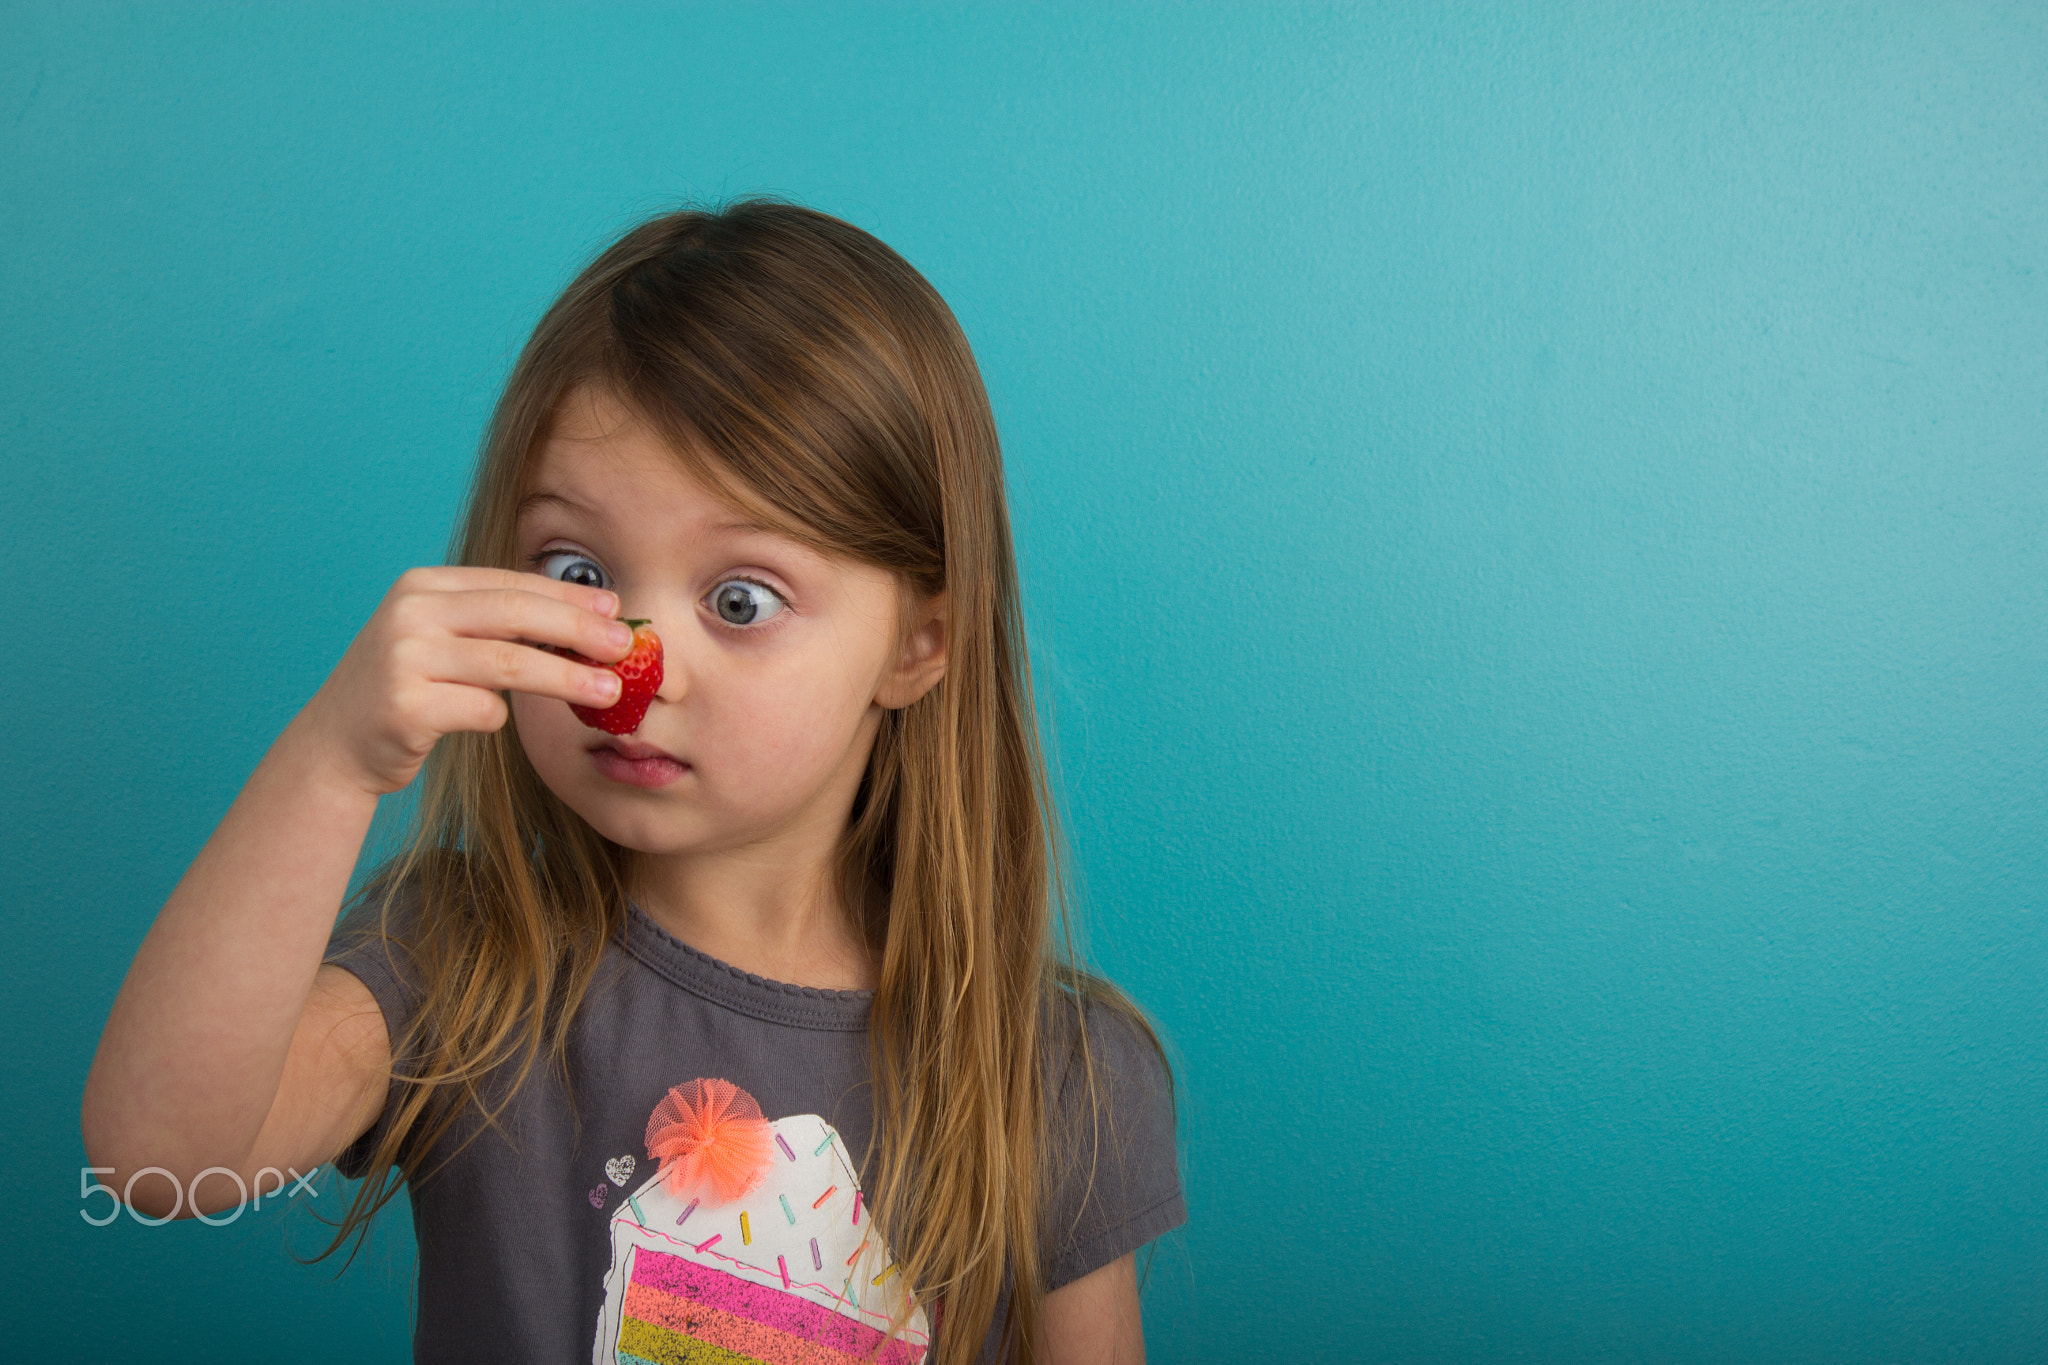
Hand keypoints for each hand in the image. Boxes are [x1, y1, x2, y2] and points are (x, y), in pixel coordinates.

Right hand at [296, 566, 632, 796]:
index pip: (510, 583)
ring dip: (567, 678)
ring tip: (609, 691)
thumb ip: (497, 625)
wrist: (336, 744)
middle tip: (624, 646)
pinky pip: (481, 710)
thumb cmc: (408, 689)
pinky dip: (497, 716)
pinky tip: (492, 720)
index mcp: (423, 586)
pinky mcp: (404, 707)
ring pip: (508, 664)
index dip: (568, 596)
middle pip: (515, 615)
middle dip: (579, 630)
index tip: (616, 608)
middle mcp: (410, 613)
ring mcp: (403, 658)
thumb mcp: (442, 640)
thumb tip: (590, 619)